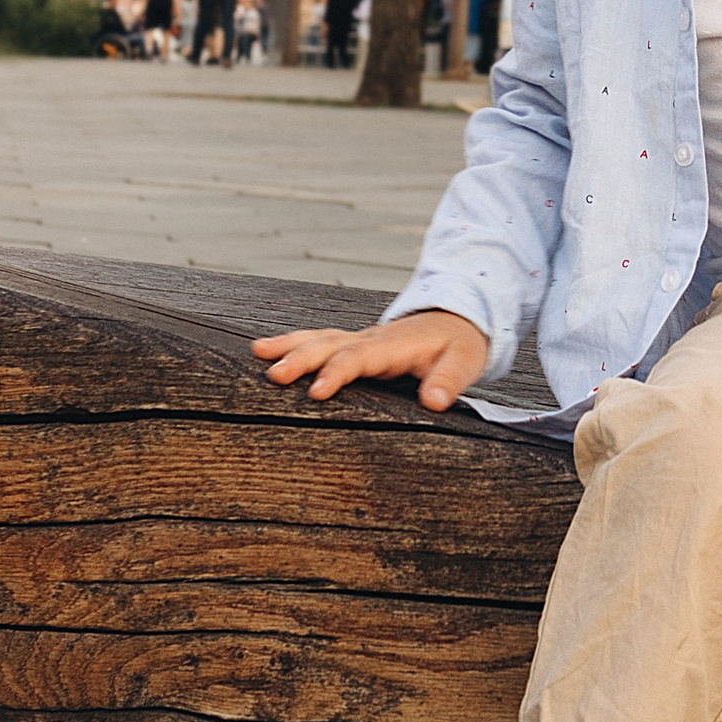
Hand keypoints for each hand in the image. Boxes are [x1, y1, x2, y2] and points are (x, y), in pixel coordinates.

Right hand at [252, 309, 490, 411]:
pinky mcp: (354, 344)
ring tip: (257, 352)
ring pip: (319, 338)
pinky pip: (320, 341)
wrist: (457, 319)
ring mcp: (359, 339)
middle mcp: (371, 339)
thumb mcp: (464, 362)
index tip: (316, 391)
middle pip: (330, 344)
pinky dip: (294, 343)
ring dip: (289, 345)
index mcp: (394, 346)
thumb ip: (448, 380)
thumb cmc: (459, 345)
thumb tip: (435, 401)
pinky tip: (268, 349)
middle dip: (300, 358)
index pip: (360, 358)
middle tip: (273, 375)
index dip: (338, 373)